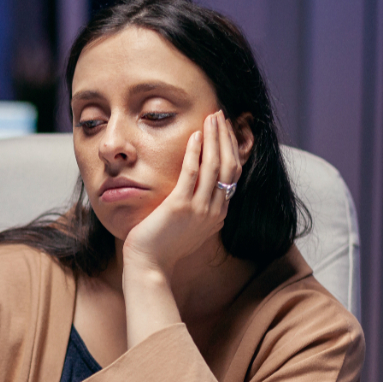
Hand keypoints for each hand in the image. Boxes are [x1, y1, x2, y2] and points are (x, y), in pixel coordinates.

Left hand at [122, 110, 244, 275]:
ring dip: (214, 139)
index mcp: (218, 214)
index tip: (225, 129)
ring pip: (215, 167)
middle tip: (221, 115)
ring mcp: (200, 210)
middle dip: (226, 138)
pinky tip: (194, 136)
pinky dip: (195, 153)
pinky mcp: (180, 207)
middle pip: (229, 166)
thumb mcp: (187, 225)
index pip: (233, 175)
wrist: (149, 266)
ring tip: (212, 117)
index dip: (231, 149)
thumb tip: (195, 189)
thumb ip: (196, 207)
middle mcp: (214, 211)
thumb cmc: (162, 246)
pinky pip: (192, 174)